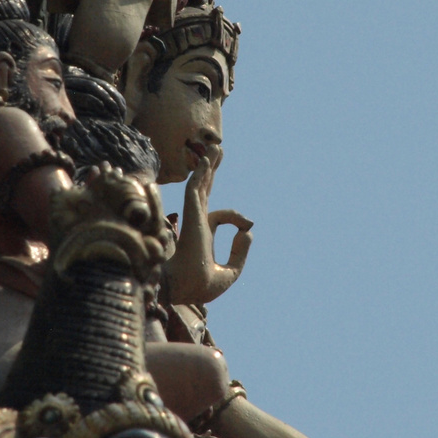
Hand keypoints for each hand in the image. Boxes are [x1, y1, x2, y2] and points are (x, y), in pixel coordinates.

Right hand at [165, 147, 252, 304]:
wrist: (188, 290)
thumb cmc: (201, 286)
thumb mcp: (229, 272)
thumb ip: (240, 253)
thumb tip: (249, 231)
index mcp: (202, 234)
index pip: (221, 215)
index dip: (238, 219)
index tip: (247, 228)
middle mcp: (196, 222)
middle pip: (204, 189)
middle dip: (211, 171)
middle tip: (217, 152)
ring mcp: (193, 217)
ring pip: (200, 184)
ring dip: (208, 166)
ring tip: (215, 147)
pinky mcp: (192, 215)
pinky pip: (196, 189)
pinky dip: (201, 174)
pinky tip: (207, 160)